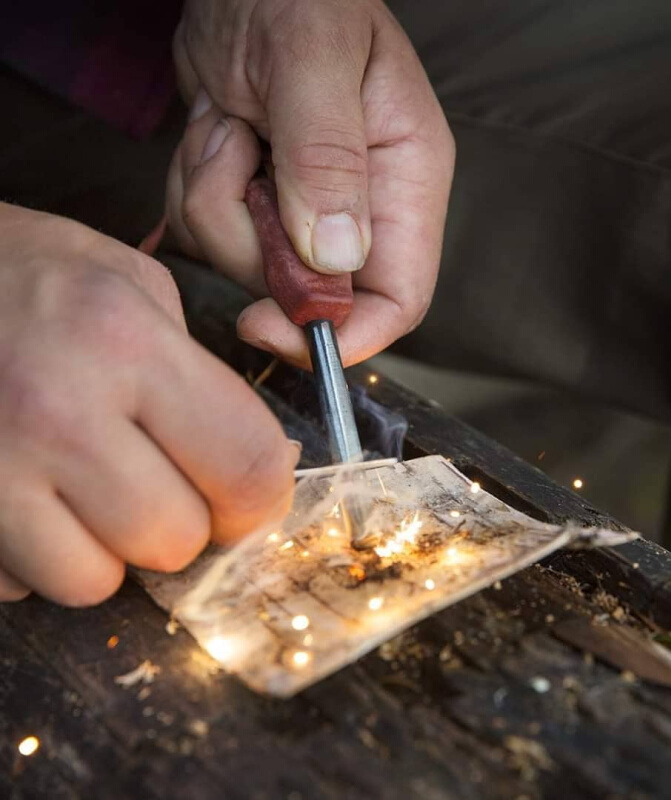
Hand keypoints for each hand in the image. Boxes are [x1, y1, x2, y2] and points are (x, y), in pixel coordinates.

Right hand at [0, 204, 297, 605]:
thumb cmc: (24, 273)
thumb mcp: (130, 282)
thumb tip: (266, 466)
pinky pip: (19, 585)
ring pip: (94, 583)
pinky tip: (27, 499)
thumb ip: (201, 373)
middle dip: (180, 523)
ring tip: (86, 492)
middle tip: (153, 481)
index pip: (245, 464)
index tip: (250, 500)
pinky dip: (35, 558)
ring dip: (106, 550)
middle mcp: (59, 412)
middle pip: (174, 539)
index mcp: (126, 343)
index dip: (262, 499)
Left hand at [168, 0, 454, 367]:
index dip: (343, 335)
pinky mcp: (264, 208)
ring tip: (228, 126)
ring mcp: (310, 215)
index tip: (270, 326)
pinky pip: (213, 239)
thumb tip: (336, 257)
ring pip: (248, 268)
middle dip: (247, 240)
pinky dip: (195, 192)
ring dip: (214, 202)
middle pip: (306, 294)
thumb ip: (327, 156)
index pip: (398, 301)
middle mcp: (363, 211)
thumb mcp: (311, 59)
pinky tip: (216, 132)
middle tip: (235, 156)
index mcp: (404, 182)